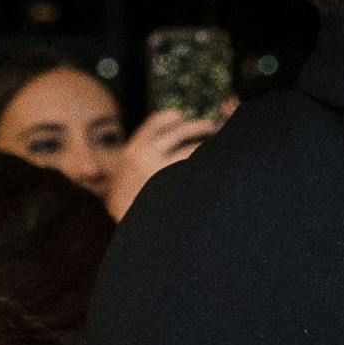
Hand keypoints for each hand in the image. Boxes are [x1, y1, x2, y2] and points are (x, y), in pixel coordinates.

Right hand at [101, 106, 222, 214]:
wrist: (126, 227)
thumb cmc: (126, 201)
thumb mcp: (125, 171)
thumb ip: (142, 153)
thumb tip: (170, 134)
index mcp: (133, 150)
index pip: (157, 121)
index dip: (173, 117)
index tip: (183, 117)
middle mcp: (147, 155)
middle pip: (179, 131)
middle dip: (199, 126)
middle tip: (212, 127)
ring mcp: (162, 171)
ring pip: (192, 149)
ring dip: (208, 146)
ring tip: (219, 146)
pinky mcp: (175, 186)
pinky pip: (196, 170)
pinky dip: (206, 166)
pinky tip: (214, 168)